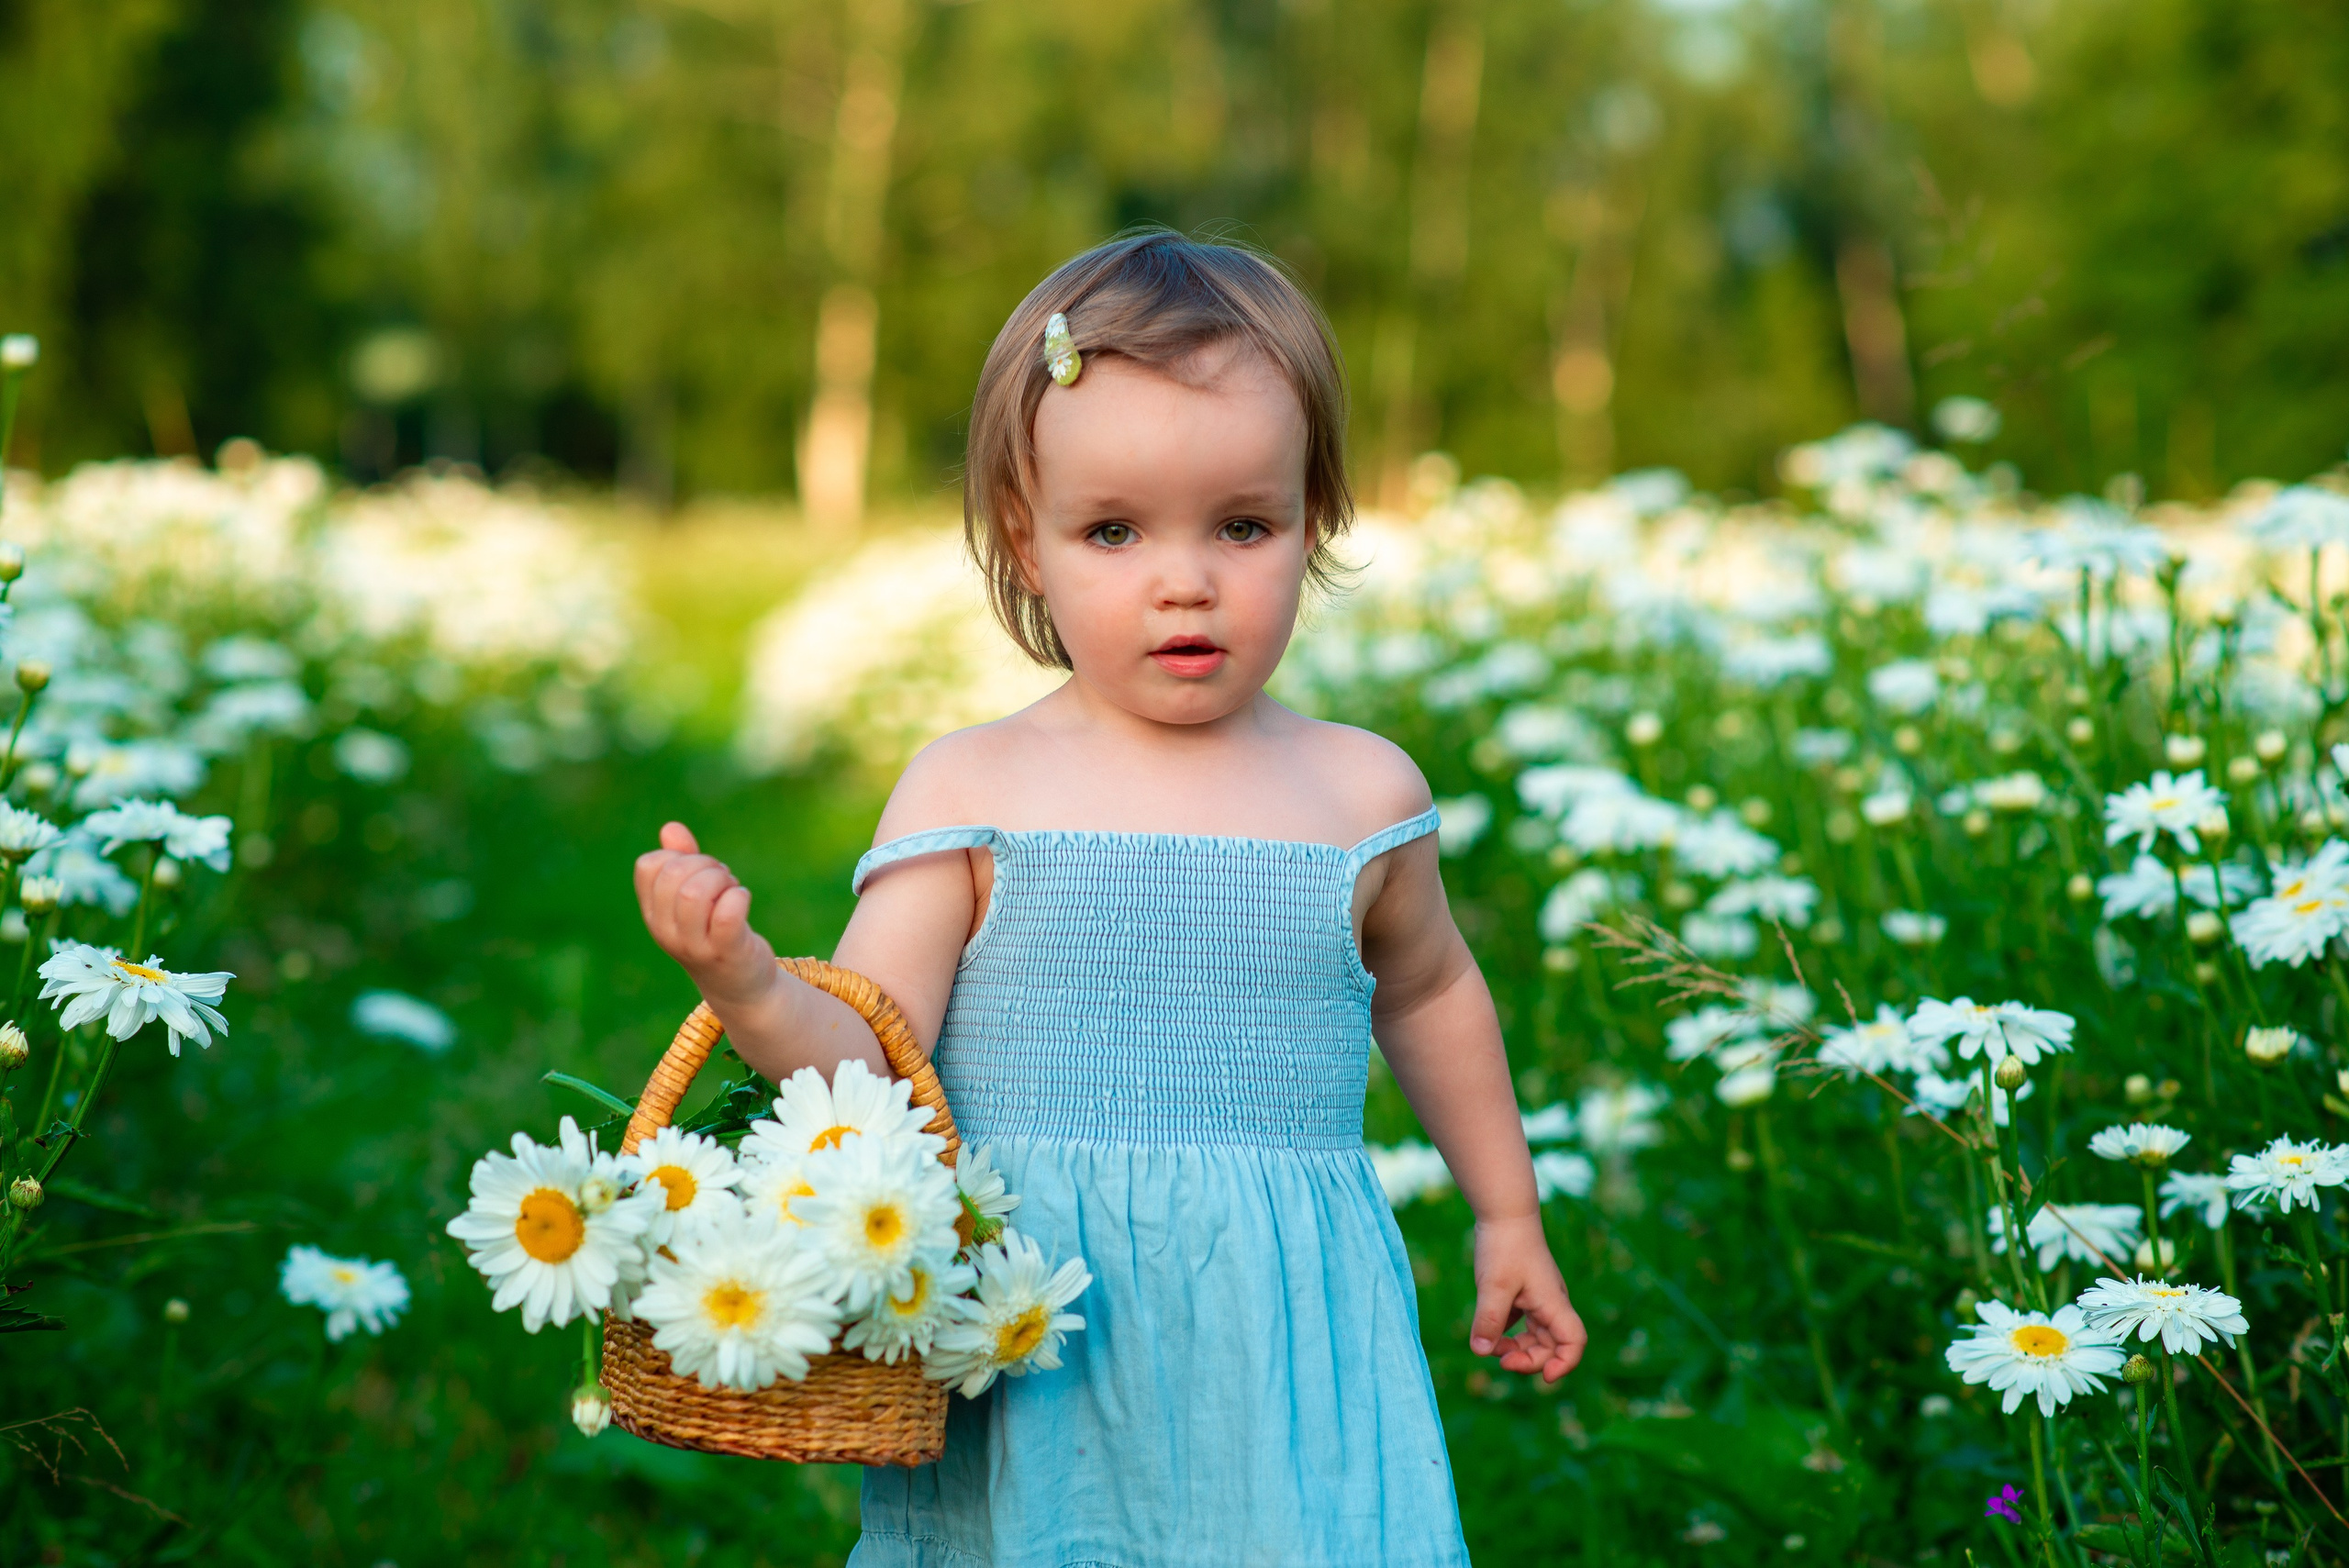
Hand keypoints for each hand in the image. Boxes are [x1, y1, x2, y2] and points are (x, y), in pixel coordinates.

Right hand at [634, 822, 779, 1009]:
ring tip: (732, 890)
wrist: (741, 986)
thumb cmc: (716, 933)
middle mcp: (666, 932)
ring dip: (723, 879)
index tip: (699, 870)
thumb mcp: (694, 897)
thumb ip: (683, 861)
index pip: (648, 865)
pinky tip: (743, 900)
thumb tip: (670, 828)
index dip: (678, 855)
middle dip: (705, 864)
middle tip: (723, 880)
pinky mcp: (727, 951)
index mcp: (653, 914)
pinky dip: (739, 896)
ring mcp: (694, 945)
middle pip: (673, 874)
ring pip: (695, 891)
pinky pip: (728, 912)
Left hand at [1467, 1212, 1586, 1383]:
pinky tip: (1488, 1330)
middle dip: (1529, 1360)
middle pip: (1551, 1346)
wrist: (1503, 1213)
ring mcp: (1537, 1299)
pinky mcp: (1522, 1294)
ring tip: (1490, 1346)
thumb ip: (1488, 1320)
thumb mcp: (1494, 1287)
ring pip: (1534, 1337)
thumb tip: (1481, 1353)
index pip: (1573, 1343)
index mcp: (1552, 1304)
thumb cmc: (1505, 1247)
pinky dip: (1506, 1333)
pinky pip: (1520, 1324)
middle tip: (1501, 1360)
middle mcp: (1550, 1304)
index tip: (1544, 1377)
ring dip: (1515, 1348)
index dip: (1564, 1365)